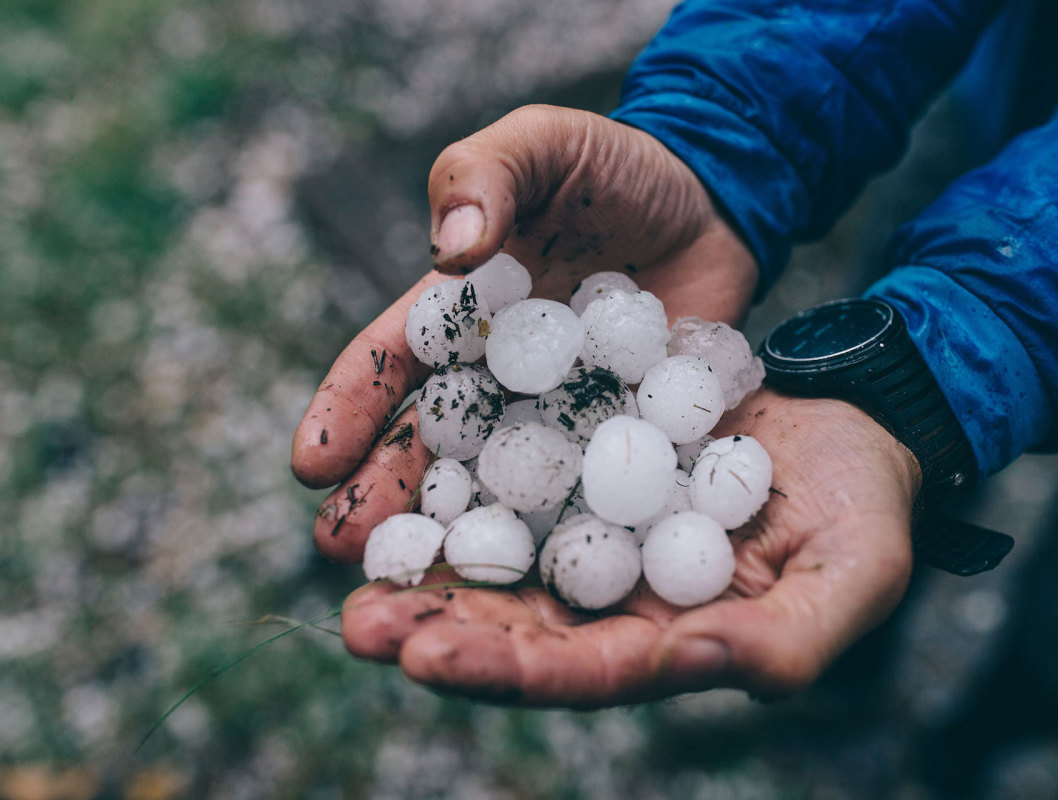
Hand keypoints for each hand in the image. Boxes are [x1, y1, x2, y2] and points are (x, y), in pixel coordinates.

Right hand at [291, 105, 756, 562]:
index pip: (387, 365)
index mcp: (458, 316)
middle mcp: (498, 379)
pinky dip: (566, 528)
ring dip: (459, 532)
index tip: (309, 463)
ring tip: (425, 578)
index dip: (346, 410)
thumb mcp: (541, 144)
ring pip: (498, 483)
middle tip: (344, 549)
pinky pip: (592, 487)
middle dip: (383, 496)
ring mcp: (561, 416)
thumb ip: (487, 176)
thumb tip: (454, 247)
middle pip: (429, 442)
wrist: (713, 201)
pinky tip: (543, 573)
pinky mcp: (626, 439)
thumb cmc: (612, 168)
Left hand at [339, 391, 919, 705]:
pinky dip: (464, 473)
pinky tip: (406, 462)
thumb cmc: (866, 505)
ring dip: (429, 560)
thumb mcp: (854, 576)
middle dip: (438, 628)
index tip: (428, 659)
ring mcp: (598, 525)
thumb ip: (787, 640)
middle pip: (519, 625)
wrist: (856, 416)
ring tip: (349, 559)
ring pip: (502, 554)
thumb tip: (701, 661)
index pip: (584, 670)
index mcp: (674, 640)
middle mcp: (620, 595)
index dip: (510, 671)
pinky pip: (516, 468)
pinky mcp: (588, 456)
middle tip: (359, 626)